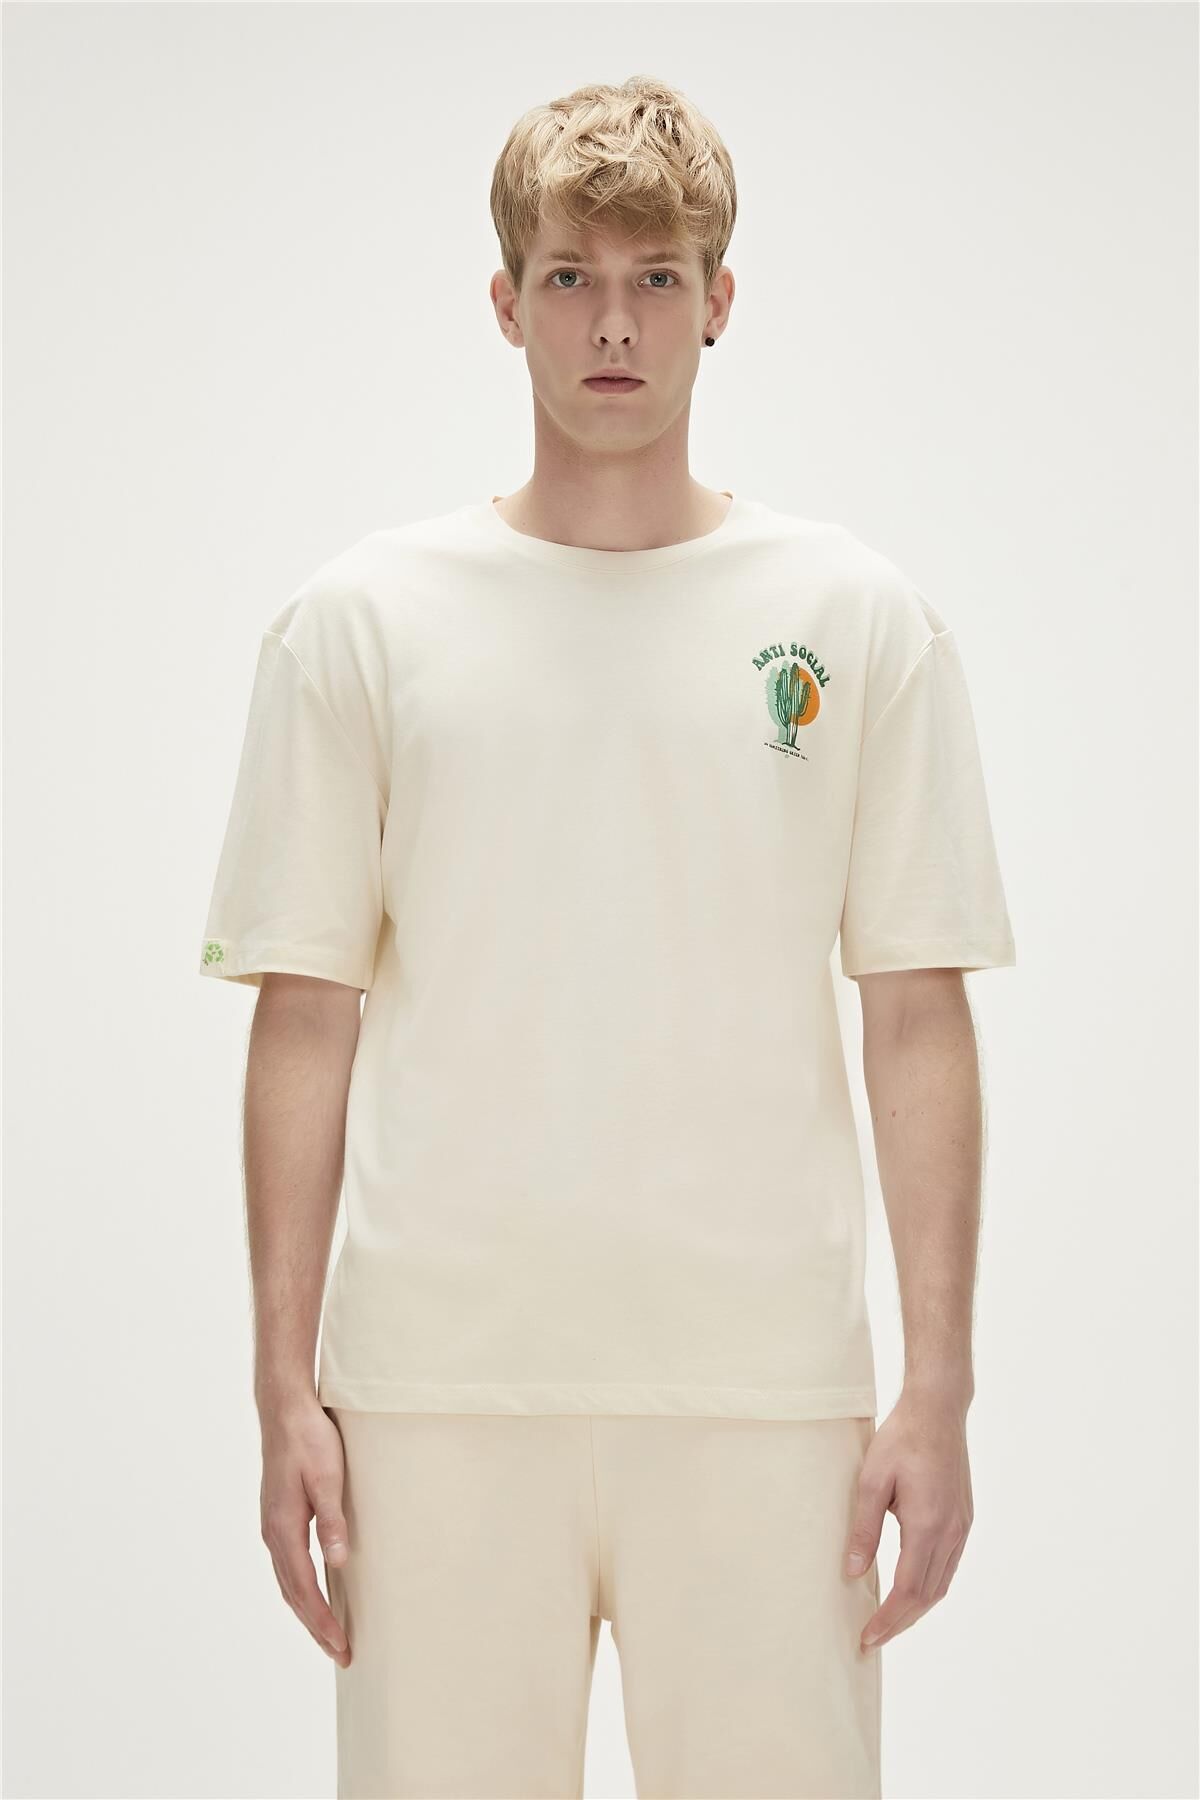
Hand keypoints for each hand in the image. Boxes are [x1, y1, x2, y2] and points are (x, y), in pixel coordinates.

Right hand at [259, 1397, 351, 1665]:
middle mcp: (273, 1534)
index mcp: (284, 1529)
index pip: (304, 1589)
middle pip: (293, 1594)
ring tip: (329, 1635)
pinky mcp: (279, 1517)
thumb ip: (332, 1520)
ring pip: (288, 1583)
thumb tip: (337, 1563)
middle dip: (316, 1627)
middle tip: (341, 1655)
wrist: (284, 1410)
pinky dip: (301, 1590)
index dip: (323, 1621)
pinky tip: (314, 1593)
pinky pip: (288, 1566)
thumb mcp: (327, 1477)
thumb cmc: (309, 1440)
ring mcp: (273, 1526)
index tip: (341, 1647)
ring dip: (308, 1612)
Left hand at [844, 1386, 973, 1652]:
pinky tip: (911, 1589)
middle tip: (872, 1639)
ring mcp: (962, 1527)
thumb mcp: (872, 1480)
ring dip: (916, 1608)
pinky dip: (929, 1587)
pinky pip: (948, 1566)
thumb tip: (853, 1572)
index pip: (907, 1590)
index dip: (888, 1619)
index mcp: (928, 1524)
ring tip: (888, 1621)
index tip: (867, 1638)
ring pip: (941, 1585)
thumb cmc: (901, 1438)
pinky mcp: (964, 1519)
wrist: (938, 1409)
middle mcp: (951, 1532)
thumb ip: (863, 1529)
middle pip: (927, 1596)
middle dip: (900, 1622)